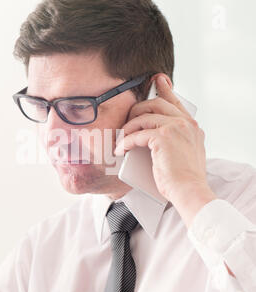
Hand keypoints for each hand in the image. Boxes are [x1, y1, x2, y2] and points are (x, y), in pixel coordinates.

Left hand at [114, 75, 216, 227]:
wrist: (189, 191)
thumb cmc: (183, 179)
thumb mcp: (185, 154)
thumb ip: (177, 141)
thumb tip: (154, 138)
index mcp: (191, 126)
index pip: (175, 101)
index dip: (165, 88)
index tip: (158, 79)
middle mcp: (186, 123)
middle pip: (156, 103)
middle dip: (137, 109)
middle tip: (127, 121)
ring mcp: (176, 128)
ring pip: (144, 117)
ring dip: (129, 127)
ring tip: (122, 139)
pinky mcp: (163, 137)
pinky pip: (138, 134)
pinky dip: (126, 141)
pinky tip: (121, 149)